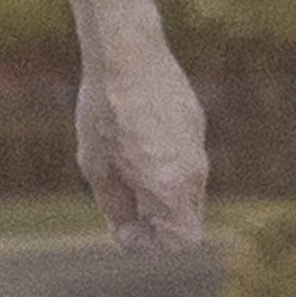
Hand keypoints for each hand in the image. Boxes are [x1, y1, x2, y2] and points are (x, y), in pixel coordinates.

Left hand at [75, 20, 207, 252]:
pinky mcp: (195, 120)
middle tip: (122, 207)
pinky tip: (133, 138)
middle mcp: (194, 169)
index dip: (152, 245)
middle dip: (157, 222)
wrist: (127, 52)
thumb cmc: (105, 110)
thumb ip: (114, 205)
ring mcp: (198, 143)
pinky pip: (186, 157)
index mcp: (171, 187)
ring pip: (188, 187)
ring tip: (122, 169)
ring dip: (160, 193)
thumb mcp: (97, 165)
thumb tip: (127, 227)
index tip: (123, 226)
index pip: (182, 242)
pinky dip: (165, 164)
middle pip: (187, 218)